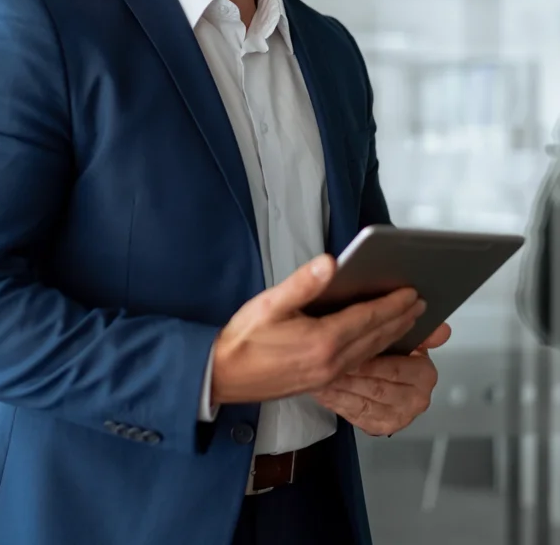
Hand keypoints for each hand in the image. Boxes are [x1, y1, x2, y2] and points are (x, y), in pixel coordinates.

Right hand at [210, 254, 427, 405]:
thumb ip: (302, 284)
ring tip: (409, 321)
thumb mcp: (269, 304)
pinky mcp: (322, 382)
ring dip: (394, 335)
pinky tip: (378, 343)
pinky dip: (377, 349)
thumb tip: (330, 263)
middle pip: (377, 337)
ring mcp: (329, 375)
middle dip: (402, 319)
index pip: (368, 318)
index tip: (412, 291)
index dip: (393, 304)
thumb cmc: (244, 338)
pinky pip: (360, 362)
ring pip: (371, 352)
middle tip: (422, 305)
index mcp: (323, 340)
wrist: (224, 376)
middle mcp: (333, 361)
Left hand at [310, 323, 451, 435]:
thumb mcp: (403, 336)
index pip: (394, 366)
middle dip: (348, 371)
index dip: (366, 358)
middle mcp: (416, 399)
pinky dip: (336, 400)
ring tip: (318, 371)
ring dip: (339, 386)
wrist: (378, 379)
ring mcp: (399, 416)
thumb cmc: (388, 353)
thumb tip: (443, 330)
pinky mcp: (380, 426)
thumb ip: (420, 332)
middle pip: (376, 384)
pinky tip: (321, 388)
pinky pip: (354, 413)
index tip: (342, 347)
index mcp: (424, 374)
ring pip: (363, 399)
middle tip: (323, 359)